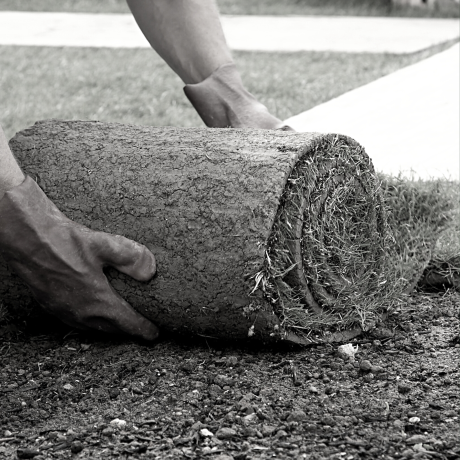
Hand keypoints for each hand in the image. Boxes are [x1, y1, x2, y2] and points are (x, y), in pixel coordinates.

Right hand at [0, 176, 158, 339]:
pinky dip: (90, 322)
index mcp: (97, 301)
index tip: (155, 334)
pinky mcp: (51, 305)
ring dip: (109, 328)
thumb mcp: (105, 244)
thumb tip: (150, 272)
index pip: (127, 323)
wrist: (27, 240)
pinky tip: (92, 313)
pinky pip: (76, 321)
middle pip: (111, 329)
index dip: (143, 330)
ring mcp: (63, 311)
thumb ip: (132, 258)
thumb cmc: (65, 241)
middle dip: (128, 331)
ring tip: (121, 324)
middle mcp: (80, 312)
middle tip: (141, 330)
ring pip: (92, 328)